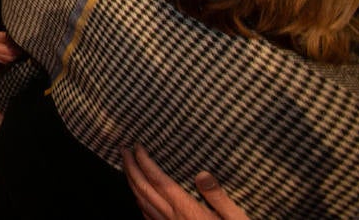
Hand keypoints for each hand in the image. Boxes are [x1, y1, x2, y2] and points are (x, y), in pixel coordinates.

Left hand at [123, 145, 247, 219]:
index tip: (137, 146)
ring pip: (142, 203)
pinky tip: (140, 197)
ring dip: (132, 182)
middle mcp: (173, 218)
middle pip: (144, 190)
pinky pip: (149, 217)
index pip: (159, 181)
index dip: (145, 162)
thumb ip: (218, 197)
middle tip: (123, 149)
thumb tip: (202, 174)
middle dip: (131, 168)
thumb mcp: (236, 218)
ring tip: (127, 167)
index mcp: (188, 210)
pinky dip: (139, 202)